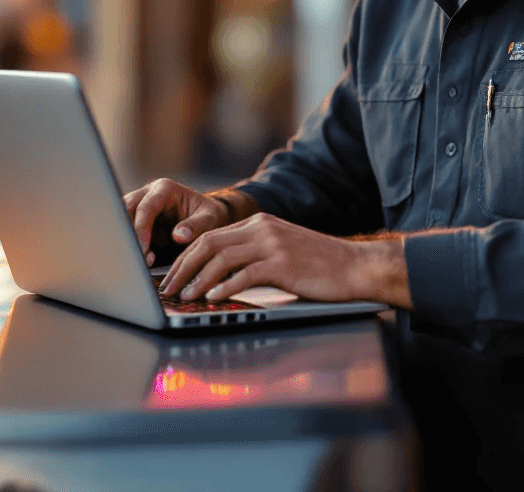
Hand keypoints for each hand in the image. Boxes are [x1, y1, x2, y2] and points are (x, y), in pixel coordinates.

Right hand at [123, 179, 231, 266]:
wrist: (206, 218)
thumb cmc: (208, 215)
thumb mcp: (209, 218)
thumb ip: (196, 226)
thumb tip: (178, 235)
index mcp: (164, 189)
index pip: (145, 207)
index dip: (141, 229)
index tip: (142, 250)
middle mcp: (147, 194)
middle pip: (124, 211)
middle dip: (126, 235)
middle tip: (134, 259)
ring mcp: (139, 207)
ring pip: (120, 221)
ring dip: (125, 242)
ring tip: (139, 263)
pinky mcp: (135, 222)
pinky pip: (125, 234)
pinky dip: (128, 248)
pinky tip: (138, 263)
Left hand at [159, 212, 409, 306]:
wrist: (354, 265)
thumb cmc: (317, 265)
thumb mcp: (280, 251)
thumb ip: (252, 256)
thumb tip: (218, 277)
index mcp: (258, 223)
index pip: (210, 235)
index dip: (186, 256)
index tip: (172, 276)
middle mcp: (261, 228)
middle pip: (209, 243)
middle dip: (184, 267)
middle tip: (169, 288)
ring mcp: (272, 244)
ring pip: (221, 257)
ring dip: (198, 279)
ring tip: (185, 297)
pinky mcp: (282, 263)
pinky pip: (244, 274)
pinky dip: (224, 288)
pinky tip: (213, 299)